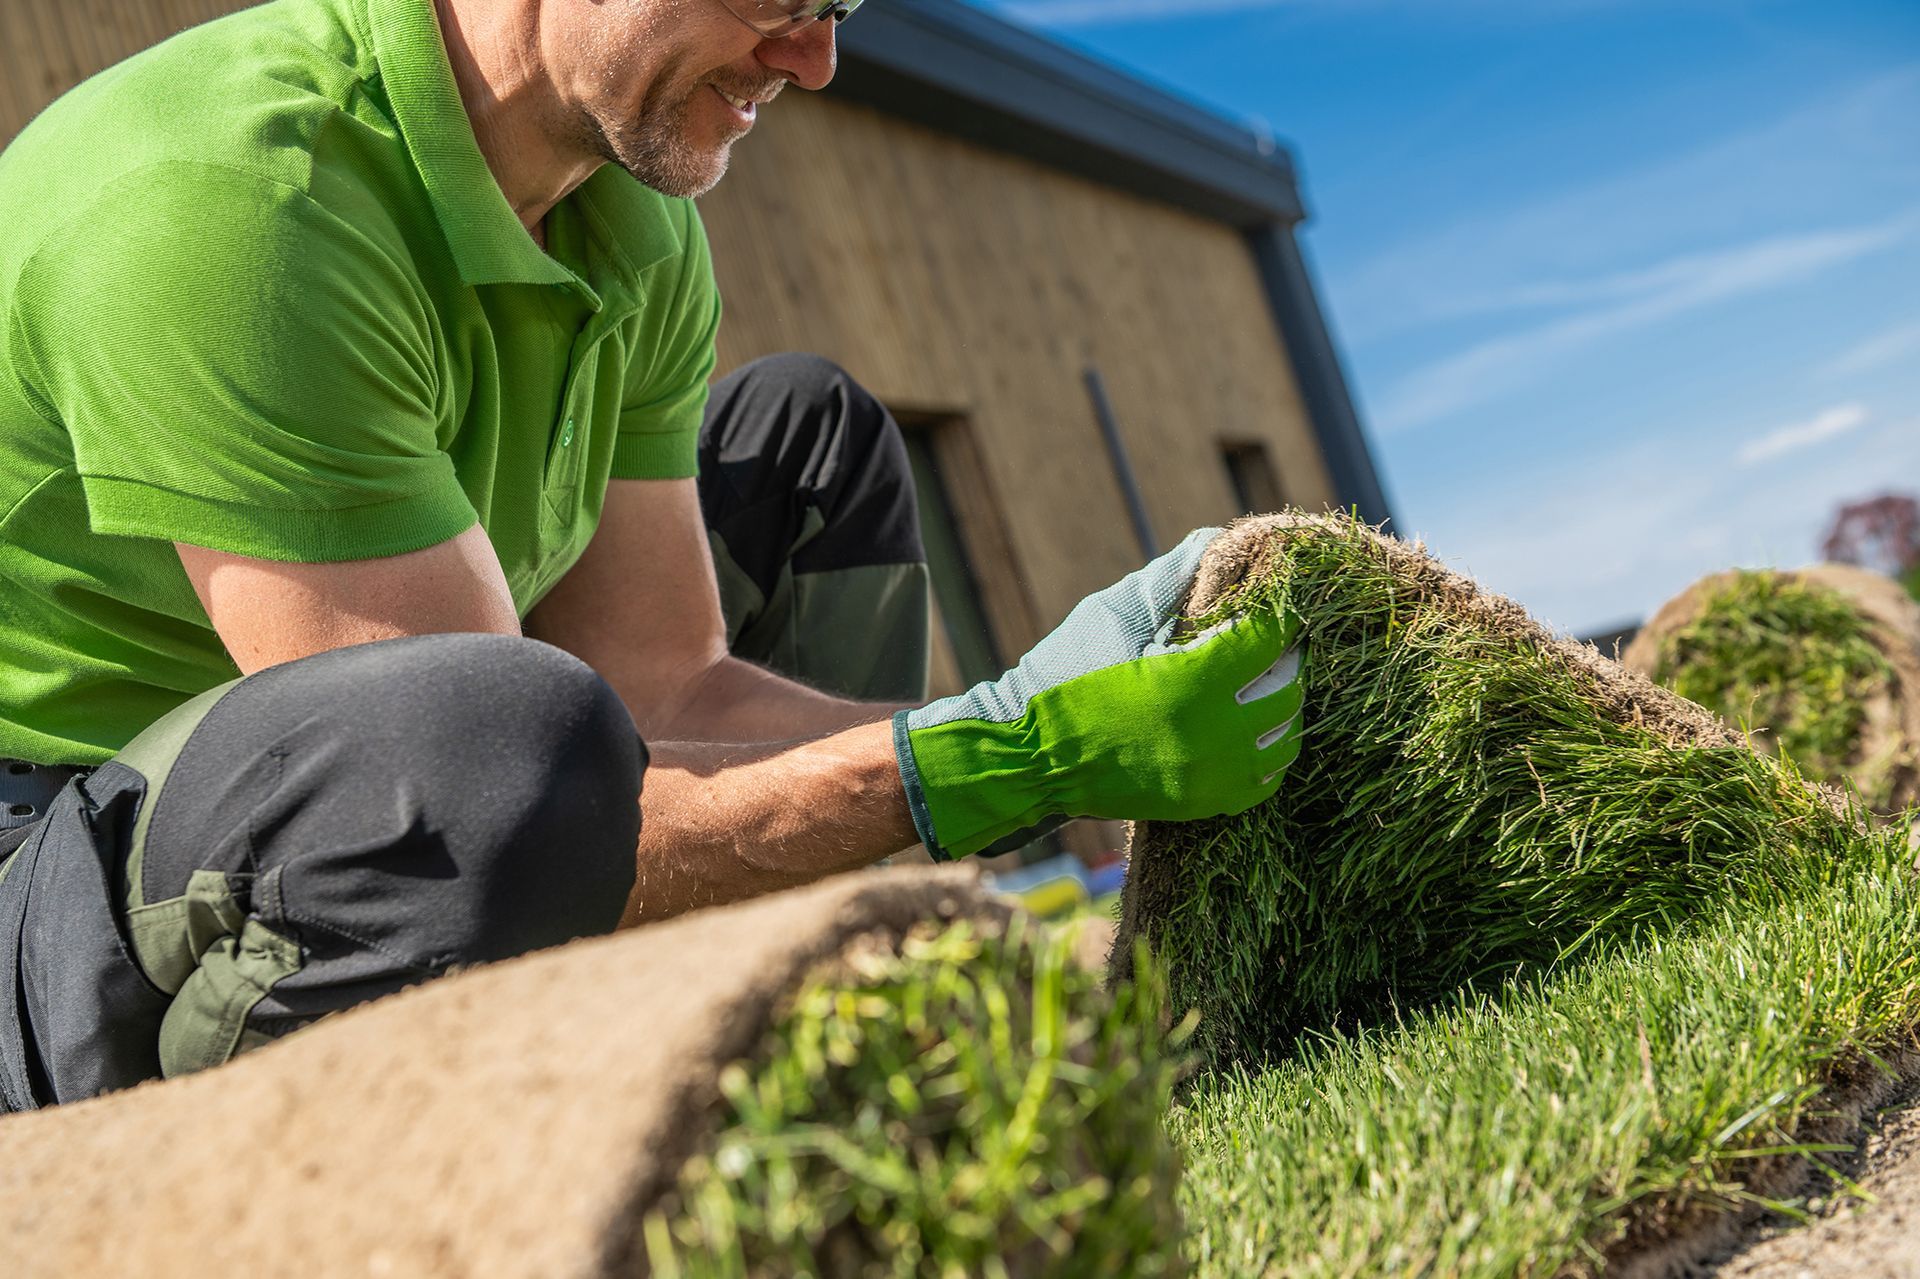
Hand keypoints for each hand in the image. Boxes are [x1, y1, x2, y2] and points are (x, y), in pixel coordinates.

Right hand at [891, 528, 1305, 859]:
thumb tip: (1213, 542)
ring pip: (1285, 738)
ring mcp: (1214, 775)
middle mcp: (1216, 732)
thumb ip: (1168, 579)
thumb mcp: (1112, 615)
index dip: (1280, 614)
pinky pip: (1265, 780)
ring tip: (1269, 680)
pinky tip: (1255, 728)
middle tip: (1281, 637)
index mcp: (1193, 679)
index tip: (1282, 599)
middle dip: (1290, 656)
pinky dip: (1269, 750)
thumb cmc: (1063, 675)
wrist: (1029, 757)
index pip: (1268, 638)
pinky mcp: (1204, 804)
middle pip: (1288, 687)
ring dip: (1284, 703)